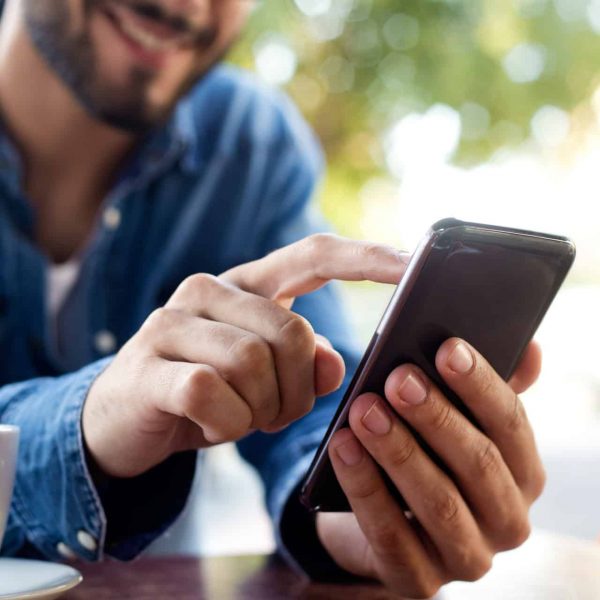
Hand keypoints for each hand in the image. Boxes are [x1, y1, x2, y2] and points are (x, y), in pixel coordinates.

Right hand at [83, 234, 408, 477]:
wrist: (124, 421)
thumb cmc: (207, 395)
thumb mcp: (267, 383)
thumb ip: (307, 366)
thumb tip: (337, 364)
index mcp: (248, 285)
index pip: (314, 256)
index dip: (366, 257)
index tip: (416, 260)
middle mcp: (209, 289)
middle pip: (293, 332)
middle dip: (297, 391)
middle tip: (275, 413)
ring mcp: (172, 321)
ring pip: (254, 363)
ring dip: (261, 411)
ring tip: (240, 419)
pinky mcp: (148, 362)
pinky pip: (213, 393)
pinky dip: (226, 425)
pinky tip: (210, 427)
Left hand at [317, 338, 543, 597]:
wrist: (385, 516)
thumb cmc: (426, 455)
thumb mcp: (456, 421)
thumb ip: (484, 389)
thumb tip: (529, 347)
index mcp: (522, 474)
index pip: (512, 425)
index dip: (481, 384)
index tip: (447, 348)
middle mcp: (507, 520)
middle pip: (478, 463)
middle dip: (436, 417)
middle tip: (397, 378)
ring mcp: (467, 556)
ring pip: (438, 502)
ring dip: (398, 450)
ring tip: (363, 409)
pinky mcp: (419, 580)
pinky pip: (391, 535)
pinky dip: (365, 488)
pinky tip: (342, 448)